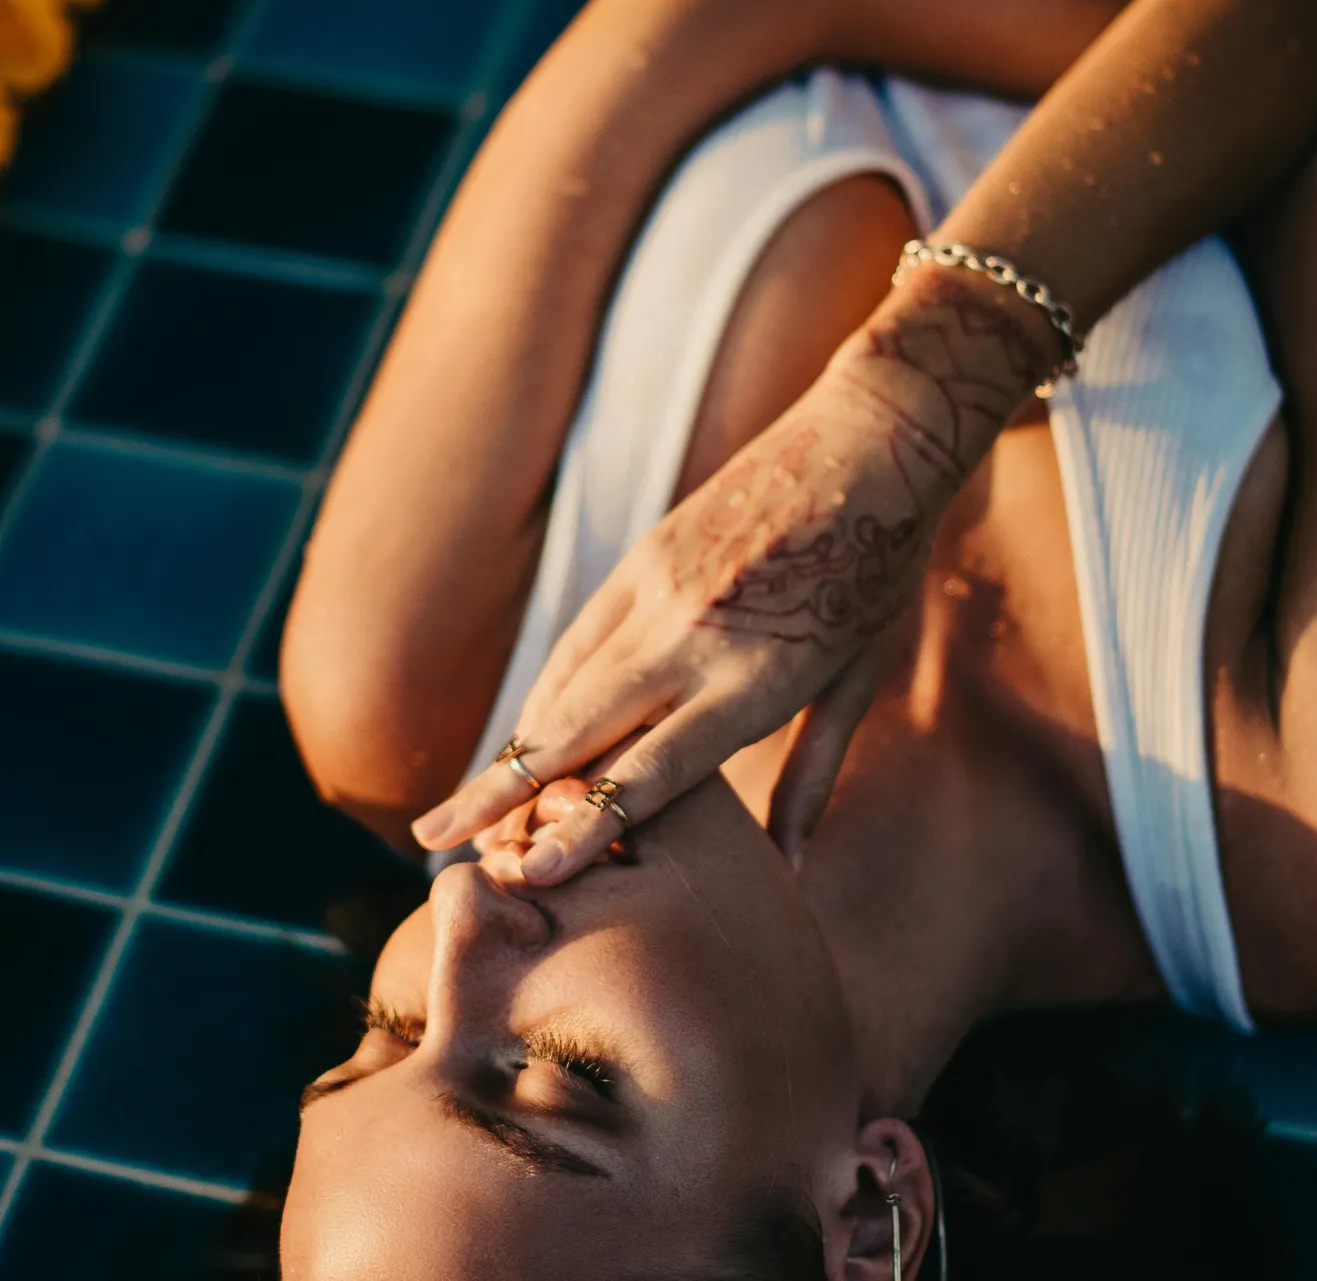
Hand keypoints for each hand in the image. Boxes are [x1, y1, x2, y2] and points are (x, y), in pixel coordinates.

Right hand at [411, 273, 1062, 880]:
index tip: (534, 874)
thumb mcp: (858, 681)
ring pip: (565, 686)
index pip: (652, 772)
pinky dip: (545, 693)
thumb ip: (813, 778)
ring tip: (457, 806)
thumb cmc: (879, 573)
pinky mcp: (644, 556)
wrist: (872, 442)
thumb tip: (795, 872)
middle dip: (502, 795)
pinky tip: (520, 736)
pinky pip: (580, 639)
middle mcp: (691, 640)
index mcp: (754, 682)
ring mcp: (658, 592)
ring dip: (509, 751)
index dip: (586, 826)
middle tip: (437, 844)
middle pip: (576, 732)